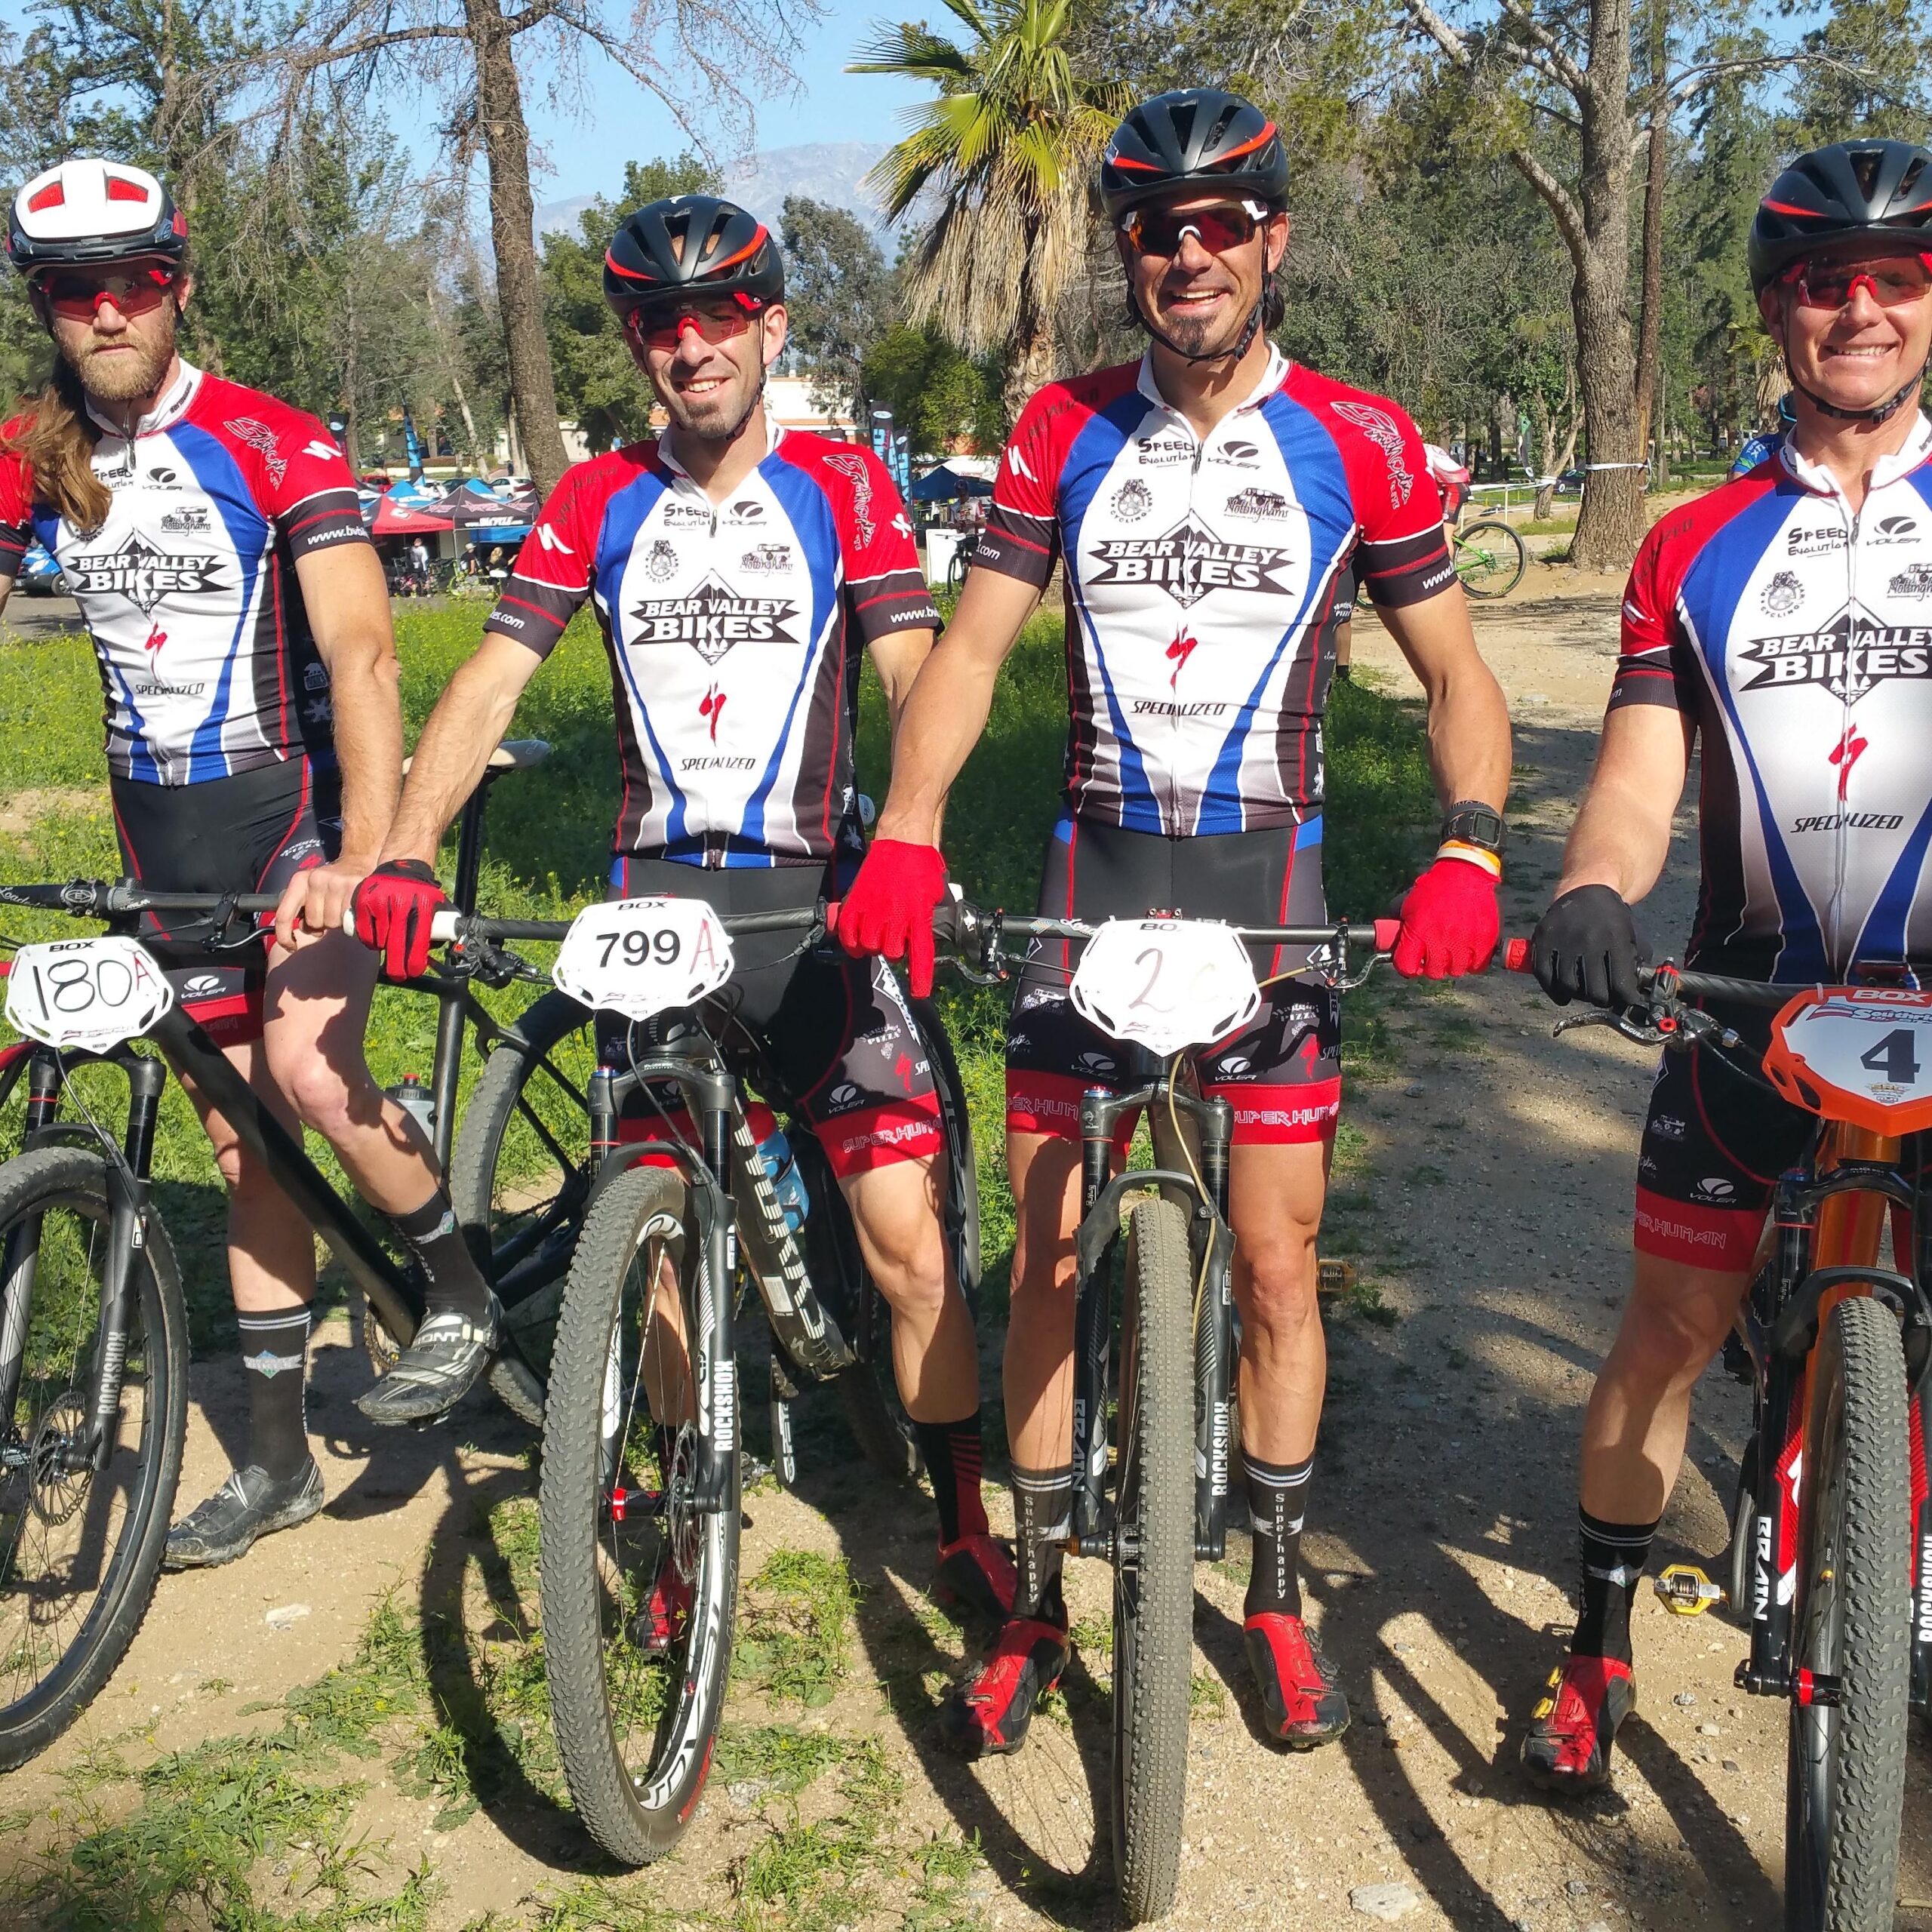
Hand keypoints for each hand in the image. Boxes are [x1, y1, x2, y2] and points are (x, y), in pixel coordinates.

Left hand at [271, 854, 373, 953]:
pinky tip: (352, 910)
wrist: (357, 863)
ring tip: (343, 908)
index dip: (284, 936)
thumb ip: (300, 909)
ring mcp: (335, 882)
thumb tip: (301, 930)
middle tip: (331, 912)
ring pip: (330, 922)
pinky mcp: (353, 887)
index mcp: (299, 880)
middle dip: (322, 923)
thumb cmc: (332, 884)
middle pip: (313, 922)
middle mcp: (315, 879)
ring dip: (338, 921)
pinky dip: (350, 919)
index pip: (284, 914)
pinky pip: (346, 918)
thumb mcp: (311, 891)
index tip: (291, 947)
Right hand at [349, 859, 447, 980]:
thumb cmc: (419, 893)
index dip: (414, 961)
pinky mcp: (363, 901)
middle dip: (397, 966)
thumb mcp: (434, 906)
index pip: (417, 941)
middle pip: (395, 945)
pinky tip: (376, 935)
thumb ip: (436, 929)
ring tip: (387, 944)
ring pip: (378, 940)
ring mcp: (380, 902)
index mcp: (421, 907)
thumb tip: (431, 954)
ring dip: (382, 948)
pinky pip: (364, 932)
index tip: (412, 971)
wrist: (401, 868)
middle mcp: (400, 904)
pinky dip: (369, 938)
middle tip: (398, 975)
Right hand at [834, 838, 947, 997]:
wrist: (903, 841)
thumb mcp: (935, 896)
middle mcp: (896, 915)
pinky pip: (847, 932)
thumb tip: (918, 938)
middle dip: (894, 952)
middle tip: (894, 940)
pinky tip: (855, 941)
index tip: (919, 993)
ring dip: (873, 947)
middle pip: (892, 953)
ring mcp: (874, 909)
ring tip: (876, 938)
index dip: (920, 977)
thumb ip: (926, 919)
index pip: (921, 954)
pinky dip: (850, 941)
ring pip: (869, 946)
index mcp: (919, 915)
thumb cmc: (922, 866)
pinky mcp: (856, 901)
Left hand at [1392, 854, 1500, 977]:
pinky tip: (1467, 951)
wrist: (1465, 872)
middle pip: (1433, 972)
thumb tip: (1387, 944)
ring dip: (1452, 964)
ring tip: (1451, 951)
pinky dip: (1472, 962)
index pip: (1407, 966)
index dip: (1407, 967)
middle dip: (1430, 966)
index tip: (1411, 962)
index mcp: (1419, 930)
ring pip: (1456, 971)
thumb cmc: (1434, 888)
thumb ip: (1399, 927)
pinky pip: (1477, 966)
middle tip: (1433, 956)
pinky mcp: (1485, 939)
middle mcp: (1442, 938)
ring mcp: (1465, 940)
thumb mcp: (1408, 905)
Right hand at [1530, 883, 1648, 1007]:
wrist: (1586, 888)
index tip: (1626, 1001)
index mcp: (1615, 939)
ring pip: (1569, 986)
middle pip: (1594, 991)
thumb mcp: (1633, 933)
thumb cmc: (1613, 916)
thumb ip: (1637, 960)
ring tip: (1584, 994)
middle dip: (1602, 1000)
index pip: (1621, 984)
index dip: (1625, 999)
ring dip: (1578, 996)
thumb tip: (1636, 989)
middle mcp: (1588, 941)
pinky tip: (1563, 995)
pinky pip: (1544, 975)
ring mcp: (1563, 941)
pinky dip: (1553, 991)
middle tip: (1604, 998)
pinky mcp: (1543, 940)